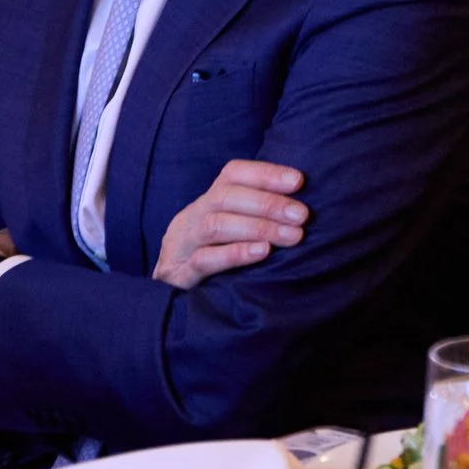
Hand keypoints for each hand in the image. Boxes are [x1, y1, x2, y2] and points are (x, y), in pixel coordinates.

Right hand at [153, 160, 308, 289]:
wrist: (166, 294)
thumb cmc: (211, 258)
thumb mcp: (229, 230)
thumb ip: (255, 215)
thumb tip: (302, 206)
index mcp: (207, 202)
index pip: (233, 174)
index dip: (265, 174)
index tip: (299, 180)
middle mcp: (191, 218)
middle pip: (225, 197)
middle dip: (268, 204)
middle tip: (302, 215)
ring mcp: (181, 246)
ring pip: (214, 226)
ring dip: (258, 228)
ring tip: (291, 236)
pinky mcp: (178, 275)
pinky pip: (203, 260)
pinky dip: (234, 254)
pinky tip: (262, 252)